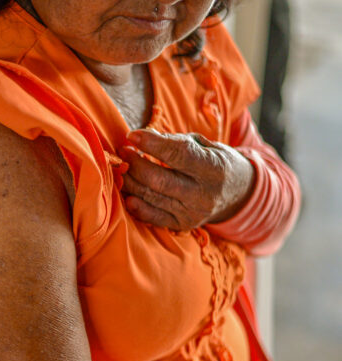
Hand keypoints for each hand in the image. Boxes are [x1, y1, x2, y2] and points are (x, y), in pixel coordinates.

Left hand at [119, 129, 255, 230]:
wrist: (237, 193)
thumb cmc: (215, 161)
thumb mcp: (205, 145)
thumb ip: (176, 141)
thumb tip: (143, 137)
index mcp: (214, 168)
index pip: (179, 155)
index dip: (152, 144)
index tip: (132, 135)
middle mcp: (204, 194)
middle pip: (159, 180)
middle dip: (135, 164)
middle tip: (123, 151)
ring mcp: (193, 212)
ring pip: (151, 197)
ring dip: (130, 182)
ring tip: (121, 168)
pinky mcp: (183, 225)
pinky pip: (152, 217)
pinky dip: (135, 205)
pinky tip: (127, 193)